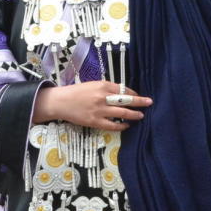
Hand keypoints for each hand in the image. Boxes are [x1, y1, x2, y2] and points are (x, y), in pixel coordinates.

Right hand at [32, 81, 151, 131]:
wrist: (61, 101)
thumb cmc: (77, 92)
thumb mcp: (93, 85)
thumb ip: (107, 88)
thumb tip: (122, 93)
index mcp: (102, 85)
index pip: (123, 89)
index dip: (133, 93)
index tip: (139, 96)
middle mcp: (102, 97)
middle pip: (125, 100)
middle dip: (139, 102)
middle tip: (149, 102)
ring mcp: (99, 110)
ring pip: (122, 113)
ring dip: (133, 114)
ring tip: (141, 115)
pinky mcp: (95, 121)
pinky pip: (112, 125)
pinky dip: (121, 126)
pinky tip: (127, 125)